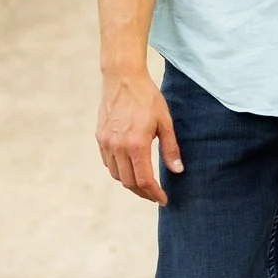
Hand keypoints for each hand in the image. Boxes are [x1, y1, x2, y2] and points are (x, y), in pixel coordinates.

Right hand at [97, 67, 181, 202]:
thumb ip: (170, 149)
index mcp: (136, 145)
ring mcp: (106, 143)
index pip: (144, 180)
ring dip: (130, 183)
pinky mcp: (100, 137)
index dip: (154, 194)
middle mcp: (118, 147)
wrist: (123, 78)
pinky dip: (119, 170)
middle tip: (154, 195)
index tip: (163, 199)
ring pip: (116, 175)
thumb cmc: (147, 98)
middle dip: (143, 192)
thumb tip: (177, 171)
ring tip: (143, 184)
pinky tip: (129, 168)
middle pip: (129, 182)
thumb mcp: (165, 122)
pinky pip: (108, 163)